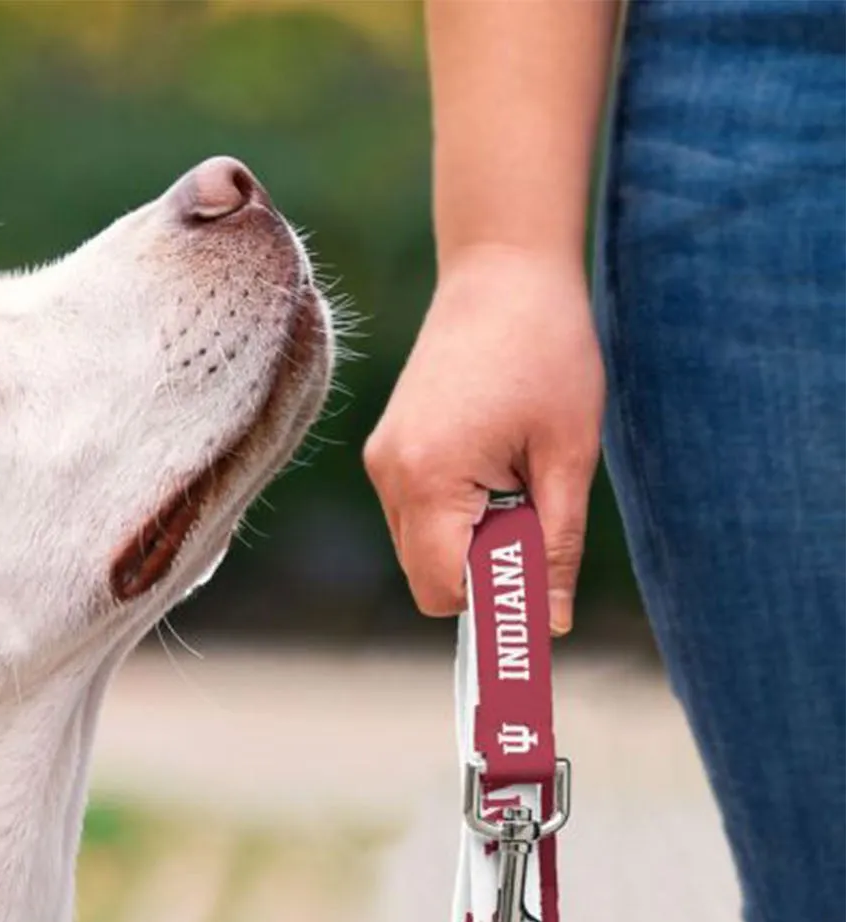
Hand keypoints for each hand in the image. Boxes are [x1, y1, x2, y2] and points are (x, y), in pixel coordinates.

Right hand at [363, 245, 604, 633]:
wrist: (502, 270)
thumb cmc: (546, 351)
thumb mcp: (567, 455)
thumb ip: (555, 546)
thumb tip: (549, 623)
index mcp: (429, 478)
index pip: (442, 591)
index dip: (490, 603)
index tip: (535, 591)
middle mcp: (389, 475)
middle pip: (428, 576)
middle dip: (483, 568)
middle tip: (533, 512)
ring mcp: (382, 462)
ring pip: (421, 548)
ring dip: (470, 538)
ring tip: (512, 475)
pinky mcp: (387, 450)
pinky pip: (417, 514)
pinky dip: (455, 512)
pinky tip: (491, 460)